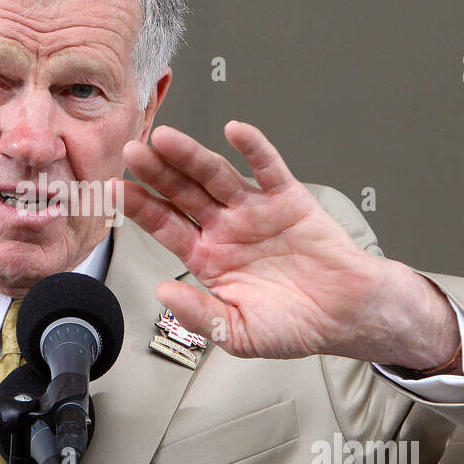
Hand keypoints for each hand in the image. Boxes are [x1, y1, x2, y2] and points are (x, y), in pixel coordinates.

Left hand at [111, 121, 459, 367]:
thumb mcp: (236, 333)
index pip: (165, 226)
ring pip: (217, 175)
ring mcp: (254, 210)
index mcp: (208, 258)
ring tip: (166, 139)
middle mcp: (226, 228)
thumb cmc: (295, 325)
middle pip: (183, 193)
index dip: (141, 207)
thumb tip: (162, 292)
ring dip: (192, 156)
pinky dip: (253, 148)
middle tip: (133, 152)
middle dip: (158, 173)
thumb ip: (199, 313)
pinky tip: (235, 131)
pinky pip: (267, 168)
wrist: (347, 315)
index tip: (115, 189)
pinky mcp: (288, 198)